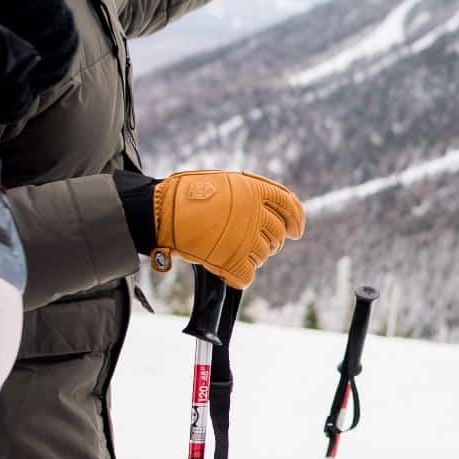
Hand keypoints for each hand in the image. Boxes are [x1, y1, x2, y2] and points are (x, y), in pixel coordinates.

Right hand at [148, 170, 305, 287]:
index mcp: (254, 190)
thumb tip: (278, 210)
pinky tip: (228, 270)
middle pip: (277, 234)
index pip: (289, 205)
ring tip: (232, 251)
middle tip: (254, 243)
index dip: (296, 219)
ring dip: (252, 257)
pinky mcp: (232, 259)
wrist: (162, 212)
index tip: (296, 231)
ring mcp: (245, 237)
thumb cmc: (189, 195)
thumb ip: (253, 192)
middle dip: (270, 242)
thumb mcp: (226, 182)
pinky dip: (239, 276)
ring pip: (263, 255)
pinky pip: (247, 275)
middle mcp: (254, 213)